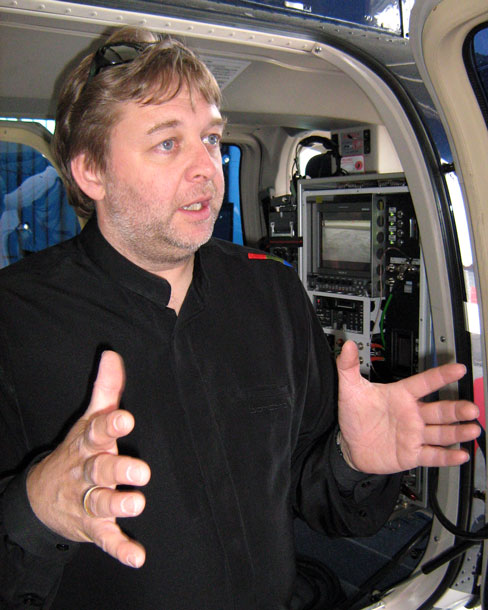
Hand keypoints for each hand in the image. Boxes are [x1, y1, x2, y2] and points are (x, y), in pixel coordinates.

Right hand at [26, 351, 150, 567]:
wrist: (42, 495)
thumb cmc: (78, 451)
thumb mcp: (88, 421)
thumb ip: (105, 391)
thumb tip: (112, 354)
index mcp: (87, 444)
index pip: (97, 432)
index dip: (111, 425)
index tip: (126, 418)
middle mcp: (86, 472)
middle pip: (99, 469)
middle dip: (117, 469)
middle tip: (140, 471)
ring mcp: (87, 501)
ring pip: (101, 502)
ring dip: (118, 503)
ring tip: (137, 503)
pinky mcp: (93, 527)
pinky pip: (106, 538)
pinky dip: (120, 548)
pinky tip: (137, 556)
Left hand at [336, 341, 480, 473]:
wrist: (348, 444)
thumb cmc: (354, 415)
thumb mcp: (350, 389)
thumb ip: (348, 366)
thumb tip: (347, 346)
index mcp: (401, 396)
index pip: (424, 383)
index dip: (441, 376)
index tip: (458, 369)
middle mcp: (412, 414)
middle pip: (440, 410)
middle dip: (457, 409)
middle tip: (471, 408)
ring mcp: (414, 434)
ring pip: (441, 432)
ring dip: (458, 431)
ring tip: (472, 429)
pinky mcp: (412, 454)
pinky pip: (433, 455)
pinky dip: (447, 456)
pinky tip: (460, 454)